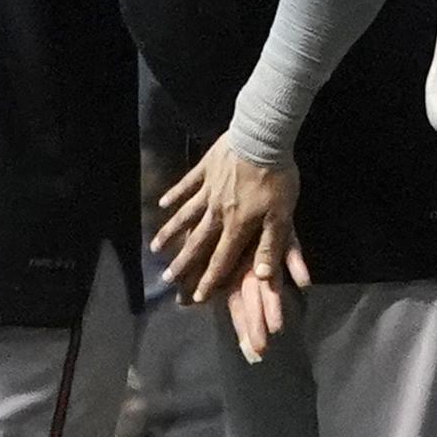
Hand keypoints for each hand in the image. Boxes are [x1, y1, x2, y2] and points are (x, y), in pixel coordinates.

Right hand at [156, 137, 305, 346]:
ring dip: (170, 232)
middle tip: (166, 278)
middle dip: (183, 262)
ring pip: (185, 215)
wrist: (262, 139)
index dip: (210, 279)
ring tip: (155, 247)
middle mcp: (217, 211)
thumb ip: (271, 246)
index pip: (221, 259)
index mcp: (237, 224)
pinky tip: (162, 203)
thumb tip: (261, 276)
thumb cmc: (277, 179)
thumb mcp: (282, 216)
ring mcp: (208, 190)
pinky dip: (174, 195)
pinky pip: (186, 185)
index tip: (195, 297)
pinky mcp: (205, 169)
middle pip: (197, 241)